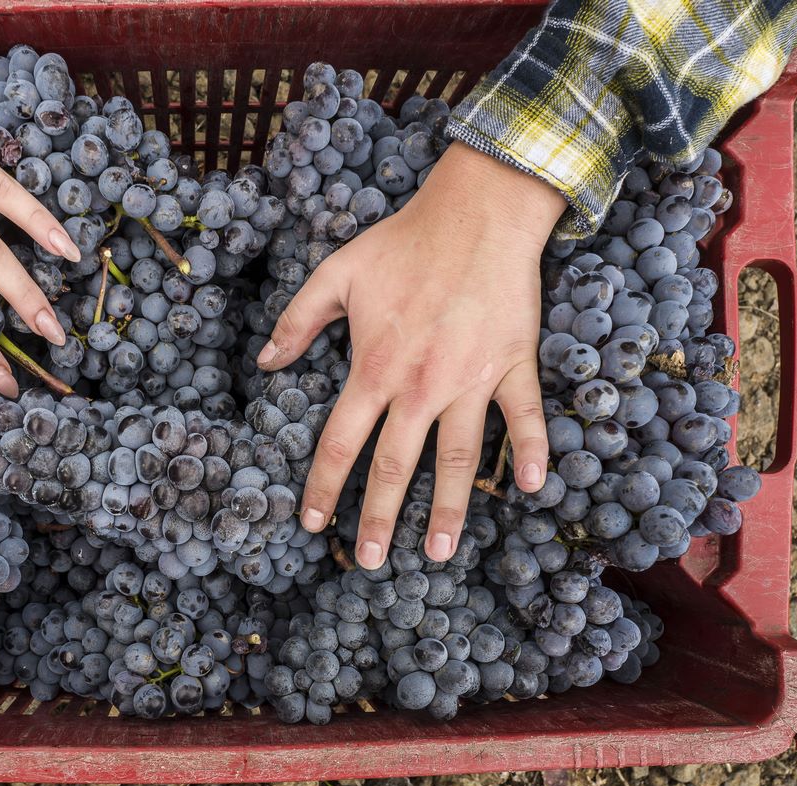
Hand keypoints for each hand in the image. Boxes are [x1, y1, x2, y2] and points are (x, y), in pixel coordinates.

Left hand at [257, 142, 565, 566]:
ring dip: (450, 510)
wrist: (478, 212)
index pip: (340, 443)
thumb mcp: (336, 274)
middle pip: (396, 467)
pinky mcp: (513, 365)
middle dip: (379, 519)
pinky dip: (532, 452)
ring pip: (460, 460)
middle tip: (371, 562)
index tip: (312, 524)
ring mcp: (471, 381)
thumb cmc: (403, 242)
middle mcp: (420, 387)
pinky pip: (524, 417)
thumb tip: (265, 362)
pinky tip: (531, 489)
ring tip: (440, 553)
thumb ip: (297, 322)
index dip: (322, 487)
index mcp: (374, 369)